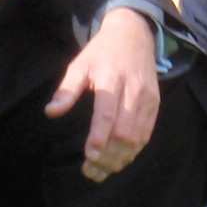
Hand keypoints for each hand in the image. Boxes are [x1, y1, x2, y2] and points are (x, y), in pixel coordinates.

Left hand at [46, 10, 159, 181]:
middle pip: (124, 131)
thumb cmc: (101, 52)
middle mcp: (132, 90)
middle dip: (108, 155)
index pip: (107, 113)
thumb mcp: (79, 64)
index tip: (88, 155)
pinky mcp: (155, 104)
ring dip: (121, 158)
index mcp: (111, 78)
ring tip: (102, 171)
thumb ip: (67, 90)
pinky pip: (147, 133)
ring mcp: (147, 98)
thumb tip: (51, 112)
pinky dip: (134, 151)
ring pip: (137, 137)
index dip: (99, 137)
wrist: (134, 35)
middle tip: (91, 171)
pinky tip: (119, 160)